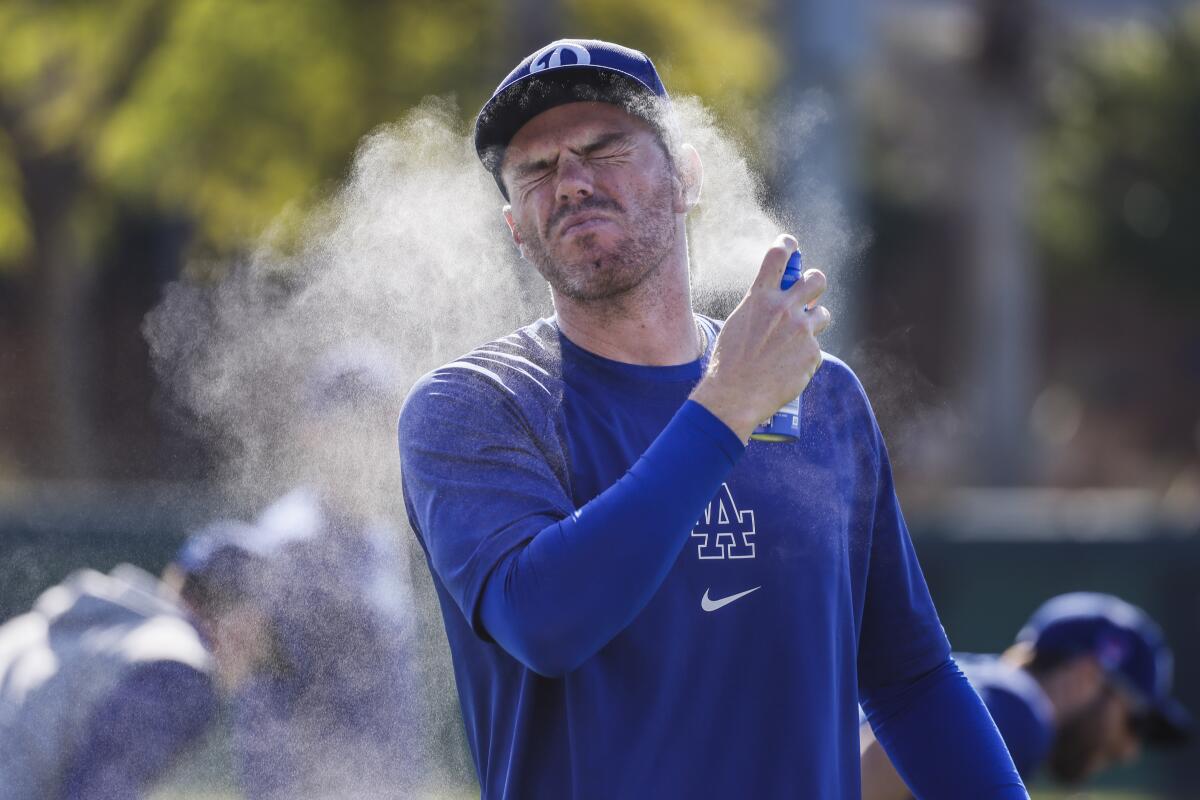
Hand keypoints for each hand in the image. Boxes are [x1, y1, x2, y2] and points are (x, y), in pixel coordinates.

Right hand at [690, 234, 830, 442]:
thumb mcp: (738, 323)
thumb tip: (776, 298)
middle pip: (817, 279)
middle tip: (807, 297)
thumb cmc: (729, 362)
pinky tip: (786, 368)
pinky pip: (815, 348)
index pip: (779, 255)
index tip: (791, 246)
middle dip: (815, 284)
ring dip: (812, 324)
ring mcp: (801, 330)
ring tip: (793, 342)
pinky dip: (804, 356)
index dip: (788, 245)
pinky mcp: (812, 353)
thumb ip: (760, 306)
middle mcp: (784, 308)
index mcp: (760, 297)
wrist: (735, 395)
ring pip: (822, 315)